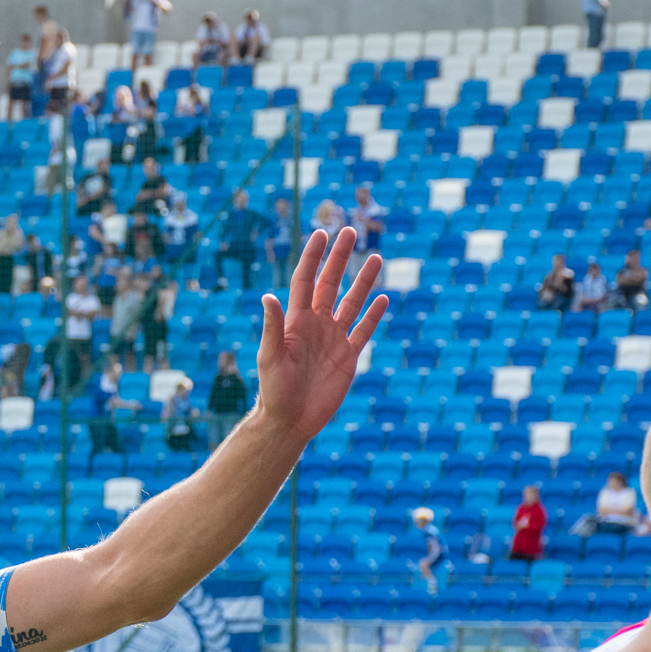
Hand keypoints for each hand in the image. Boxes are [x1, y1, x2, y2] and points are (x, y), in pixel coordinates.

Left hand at [257, 225, 384, 443]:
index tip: (322, 234)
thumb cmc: (274, 390)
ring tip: (375, 258)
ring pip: (352, 303)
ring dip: (363, 281)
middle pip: (331, 284)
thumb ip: (272, 327)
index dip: (313, 257)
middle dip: (340, 258)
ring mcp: (334, 340)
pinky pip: (363, 331)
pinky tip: (382, 298)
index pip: (306, 280)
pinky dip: (373, 316)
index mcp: (296, 321)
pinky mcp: (348, 358)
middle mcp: (316, 325)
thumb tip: (268, 296)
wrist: (290, 420)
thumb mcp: (270, 357)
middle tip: (350, 231)